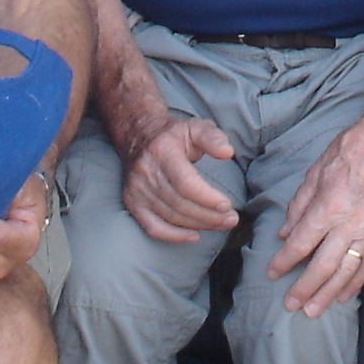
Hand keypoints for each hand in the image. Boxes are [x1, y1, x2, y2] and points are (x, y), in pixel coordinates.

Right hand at [117, 114, 240, 241]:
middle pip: (180, 204)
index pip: (185, 183)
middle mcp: (146, 172)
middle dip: (209, 215)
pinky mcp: (133, 202)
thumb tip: (227, 152)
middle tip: (231, 219)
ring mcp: (137, 190)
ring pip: (171, 217)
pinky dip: (174, 236)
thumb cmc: (173, 134)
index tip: (227, 205)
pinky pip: (152, 227)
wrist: (138, 136)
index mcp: (162, 152)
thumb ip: (213, 138)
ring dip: (199, 225)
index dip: (207, 198)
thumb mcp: (196, 127)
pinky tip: (194, 236)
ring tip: (221, 224)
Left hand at [270, 108, 363, 316]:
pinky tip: (344, 295)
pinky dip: (356, 283)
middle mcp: (351, 223)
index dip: (284, 261)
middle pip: (323, 265)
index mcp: (329, 205)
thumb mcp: (316, 170)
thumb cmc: (350, 149)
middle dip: (304, 288)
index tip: (272, 273)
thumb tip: (284, 233)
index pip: (301, 243)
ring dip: (328, 293)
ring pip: (347, 271)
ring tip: (313, 310)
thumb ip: (299, 205)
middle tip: (290, 305)